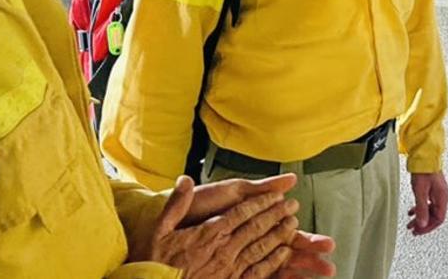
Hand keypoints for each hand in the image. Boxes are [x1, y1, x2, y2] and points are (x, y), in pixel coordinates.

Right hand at [145, 175, 300, 277]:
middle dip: (276, 214)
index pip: (242, 213)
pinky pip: (258, 272)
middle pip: (256, 227)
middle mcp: (223, 250)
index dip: (262, 203)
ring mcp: (229, 268)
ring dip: (279, 234)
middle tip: (291, 204)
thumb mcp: (159, 229)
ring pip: (261, 247)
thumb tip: (184, 179)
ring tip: (292, 223)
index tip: (276, 195)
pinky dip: (273, 260)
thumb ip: (176, 203)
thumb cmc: (155, 262)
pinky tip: (283, 253)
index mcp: (209, 234)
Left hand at [182, 175, 335, 276]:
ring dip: (297, 269)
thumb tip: (291, 178)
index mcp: (255, 222)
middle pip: (286, 252)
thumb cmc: (202, 204)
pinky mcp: (232, 264)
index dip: (307, 240)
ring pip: (275, 264)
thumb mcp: (233, 191)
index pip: (287, 233)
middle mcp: (250, 240)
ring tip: (320, 274)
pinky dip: (276, 276)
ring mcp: (240, 254)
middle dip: (307, 259)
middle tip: (329, 265)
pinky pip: (257, 273)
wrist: (166, 218)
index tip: (327, 245)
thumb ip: (262, 188)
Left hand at [406, 172, 447, 235]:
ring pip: (431, 211)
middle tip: (414, 230)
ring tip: (411, 223)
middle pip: (435, 216)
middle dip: (423, 224)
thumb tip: (422, 224)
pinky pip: (428, 204)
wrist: (424, 157)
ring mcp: (438, 193)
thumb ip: (421, 209)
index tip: (418, 231)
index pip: (439, 219)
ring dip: (421, 218)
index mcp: (442, 198)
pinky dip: (420, 209)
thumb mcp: (420, 192)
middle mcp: (442, 196)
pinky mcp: (433, 189)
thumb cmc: (424, 171)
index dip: (428, 227)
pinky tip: (413, 210)